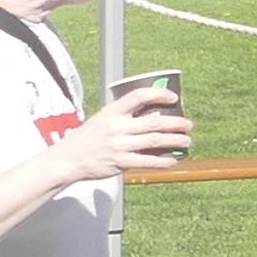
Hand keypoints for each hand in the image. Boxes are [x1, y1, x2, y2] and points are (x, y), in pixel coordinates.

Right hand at [77, 87, 192, 178]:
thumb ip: (122, 116)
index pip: (138, 96)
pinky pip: (148, 161)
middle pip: (154, 121)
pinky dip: (163, 161)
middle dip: (176, 123)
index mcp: (112, 112)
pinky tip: (174, 160)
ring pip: (155, 140)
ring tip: (187, 141)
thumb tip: (152, 113)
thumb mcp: (101, 119)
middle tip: (188, 124)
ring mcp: (119, 145)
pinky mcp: (120, 162)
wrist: (68, 159)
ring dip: (175, 141)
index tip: (174, 97)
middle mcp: (117, 127)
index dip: (159, 94)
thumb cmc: (87, 138)